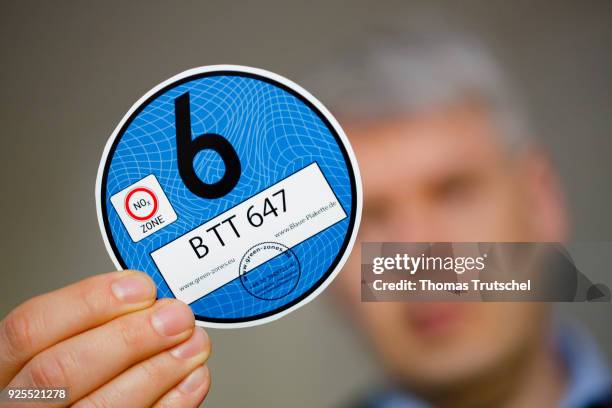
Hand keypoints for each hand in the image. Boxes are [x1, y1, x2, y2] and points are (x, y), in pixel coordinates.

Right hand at [0, 270, 210, 406]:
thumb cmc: (80, 380)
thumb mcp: (67, 346)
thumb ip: (97, 325)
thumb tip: (151, 300)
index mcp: (10, 369)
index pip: (29, 329)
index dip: (88, 302)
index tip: (140, 288)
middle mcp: (23, 406)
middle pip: (59, 371)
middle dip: (129, 337)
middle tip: (176, 317)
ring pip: (98, 407)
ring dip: (158, 369)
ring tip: (193, 344)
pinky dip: (172, 403)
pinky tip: (192, 378)